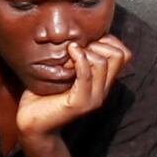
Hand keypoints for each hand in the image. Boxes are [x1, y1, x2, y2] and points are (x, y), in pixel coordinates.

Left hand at [7, 34, 126, 151]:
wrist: (32, 123)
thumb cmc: (42, 94)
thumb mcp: (61, 71)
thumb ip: (73, 57)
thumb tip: (75, 34)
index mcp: (101, 82)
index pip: (124, 54)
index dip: (107, 40)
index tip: (85, 40)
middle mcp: (102, 90)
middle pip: (120, 55)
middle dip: (98, 43)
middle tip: (76, 46)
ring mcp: (93, 98)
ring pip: (103, 62)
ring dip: (85, 51)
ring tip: (68, 52)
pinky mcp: (80, 103)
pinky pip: (86, 75)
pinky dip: (79, 60)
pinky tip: (69, 53)